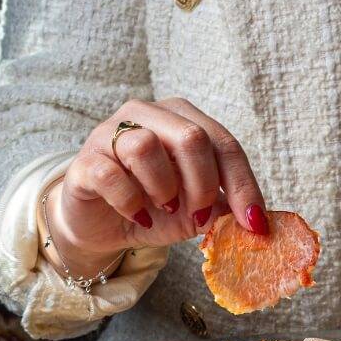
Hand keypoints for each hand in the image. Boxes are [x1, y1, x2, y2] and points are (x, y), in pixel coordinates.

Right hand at [42, 98, 267, 276]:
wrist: (101, 225)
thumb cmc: (153, 208)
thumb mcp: (196, 211)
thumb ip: (223, 207)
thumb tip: (255, 220)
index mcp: (183, 119)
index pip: (224, 143)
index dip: (244, 184)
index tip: (255, 223)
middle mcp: (148, 115)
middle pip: (190, 137)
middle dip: (204, 185)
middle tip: (200, 214)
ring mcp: (111, 133)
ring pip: (145, 146)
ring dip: (164, 188)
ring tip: (164, 208)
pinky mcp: (85, 161)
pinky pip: (111, 175)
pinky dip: (130, 201)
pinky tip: (138, 216)